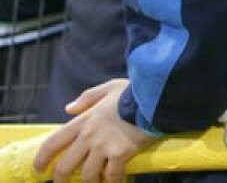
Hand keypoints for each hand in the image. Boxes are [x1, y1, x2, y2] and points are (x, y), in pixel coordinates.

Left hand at [34, 78, 154, 182]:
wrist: (155, 97)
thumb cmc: (133, 91)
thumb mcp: (109, 87)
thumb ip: (87, 98)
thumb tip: (68, 109)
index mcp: (83, 121)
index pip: (53, 143)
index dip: (42, 159)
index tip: (39, 169)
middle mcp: (89, 137)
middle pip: (65, 166)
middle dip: (61, 179)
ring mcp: (104, 147)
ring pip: (88, 175)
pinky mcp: (121, 155)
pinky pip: (113, 176)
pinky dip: (113, 182)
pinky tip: (116, 182)